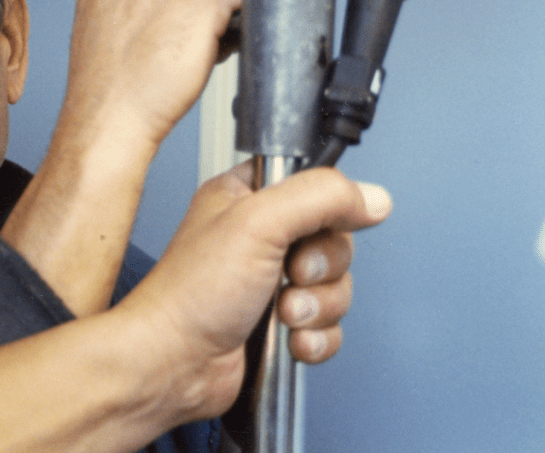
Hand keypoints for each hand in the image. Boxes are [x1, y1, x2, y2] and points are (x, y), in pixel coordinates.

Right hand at [3, 0, 249, 316]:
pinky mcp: (199, 1)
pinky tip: (228, 44)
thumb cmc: (112, 101)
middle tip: (194, 49)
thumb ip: (139, 21)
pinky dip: (244, 13)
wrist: (110, 124)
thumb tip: (179, 19)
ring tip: (204, 53)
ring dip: (220, 12)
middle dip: (200, 7)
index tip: (182, 33)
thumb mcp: (113, 46)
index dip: (179, 6)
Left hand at [117, 162, 390, 421]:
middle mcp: (259, 236)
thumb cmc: (191, 293)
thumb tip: (373, 197)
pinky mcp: (280, 324)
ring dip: (317, 306)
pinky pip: (329, 326)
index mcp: (245, 197)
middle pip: (334, 240)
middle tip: (289, 274)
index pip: (313, 186)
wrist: (174, 363)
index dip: (325, 210)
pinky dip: (316, 337)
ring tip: (282, 313)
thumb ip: (319, 198)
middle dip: (320, 269)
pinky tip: (289, 340)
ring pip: (336, 286)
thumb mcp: (258, 223)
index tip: (312, 229)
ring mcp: (270, 281)